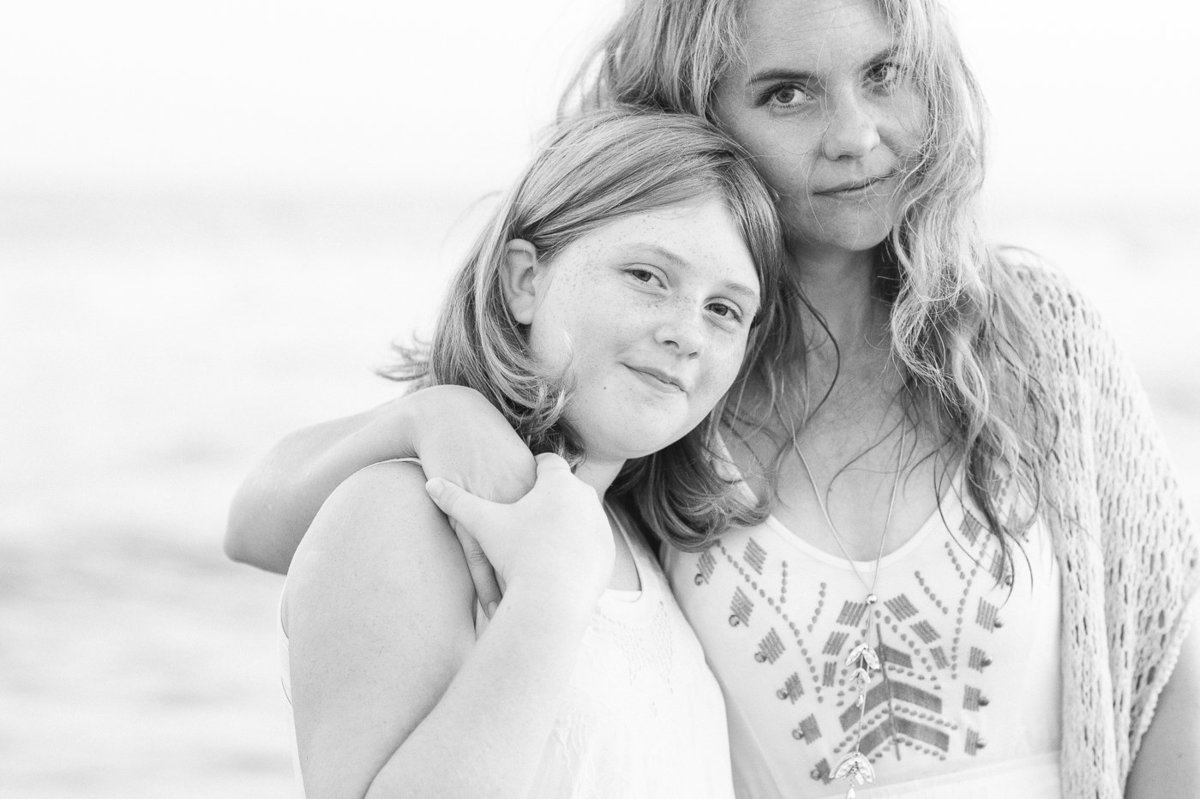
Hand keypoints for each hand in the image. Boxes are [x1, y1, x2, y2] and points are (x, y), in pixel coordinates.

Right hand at [424, 453, 613, 611]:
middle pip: (567, 488)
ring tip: (546, 532)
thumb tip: (430, 483)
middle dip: (551, 495)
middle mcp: (586, 497)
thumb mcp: (483, 524)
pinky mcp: (607, 551)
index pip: (548, 462)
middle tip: (534, 504)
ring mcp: (600, 524)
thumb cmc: (516, 555)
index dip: (535, 467)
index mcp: (558, 482)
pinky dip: (577, 545)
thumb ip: (456, 501)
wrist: (553, 599)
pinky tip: (559, 556)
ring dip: (566, 520)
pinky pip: (591, 541)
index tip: (526, 474)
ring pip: (581, 515)